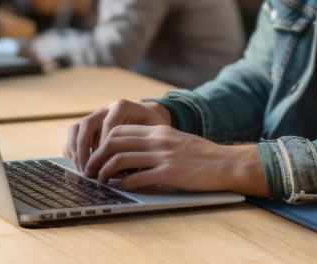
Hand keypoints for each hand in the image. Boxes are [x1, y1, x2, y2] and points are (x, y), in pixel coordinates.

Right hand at [64, 99, 172, 173]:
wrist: (149, 121)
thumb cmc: (154, 130)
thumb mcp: (156, 134)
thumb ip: (144, 147)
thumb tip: (126, 169)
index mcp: (122, 107)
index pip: (109, 124)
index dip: (105, 145)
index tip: (107, 165)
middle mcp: (105, 110)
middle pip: (87, 124)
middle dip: (85, 149)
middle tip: (89, 171)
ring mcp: (95, 118)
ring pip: (76, 128)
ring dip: (76, 151)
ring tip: (83, 171)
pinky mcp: (88, 128)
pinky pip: (73, 135)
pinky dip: (71, 150)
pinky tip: (79, 166)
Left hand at [80, 125, 268, 195]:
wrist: (226, 163)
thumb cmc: (203, 156)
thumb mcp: (177, 140)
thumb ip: (156, 142)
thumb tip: (132, 151)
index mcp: (159, 130)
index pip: (120, 130)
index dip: (102, 142)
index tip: (96, 155)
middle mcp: (158, 140)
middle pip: (114, 142)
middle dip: (97, 156)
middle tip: (91, 169)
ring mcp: (163, 156)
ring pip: (120, 159)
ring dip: (105, 171)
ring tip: (100, 181)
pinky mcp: (168, 173)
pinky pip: (137, 177)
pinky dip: (124, 183)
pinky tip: (121, 187)